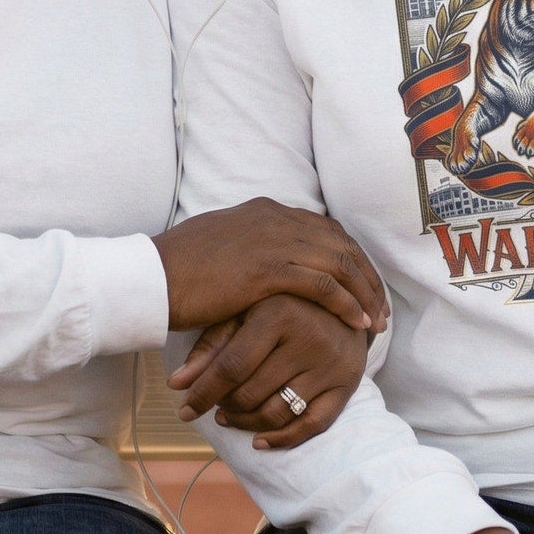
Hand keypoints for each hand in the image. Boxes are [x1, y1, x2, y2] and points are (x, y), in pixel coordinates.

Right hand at [152, 199, 388, 332]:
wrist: (153, 277)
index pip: (325, 229)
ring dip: (363, 293)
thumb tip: (266, 258)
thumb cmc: (180, 269)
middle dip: (365, 276)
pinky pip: (322, 284)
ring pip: (339, 262)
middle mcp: (275, 217)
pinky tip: (356, 324)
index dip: (350, 258)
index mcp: (265, 210)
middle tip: (380, 307)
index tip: (363, 285)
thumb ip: (251, 245)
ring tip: (376, 322)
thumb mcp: (223, 245)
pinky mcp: (268, 268)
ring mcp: (273, 240)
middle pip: (340, 242)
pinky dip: (345, 303)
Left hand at [167, 293, 368, 447]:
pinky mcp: (347, 384)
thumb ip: (211, 345)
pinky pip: (312, 425)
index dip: (203, 393)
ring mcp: (330, 364)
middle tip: (214, 405)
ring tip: (230, 416)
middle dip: (224, 407)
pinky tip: (260, 440)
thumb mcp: (245, 310)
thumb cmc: (283, 304)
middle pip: (252, 393)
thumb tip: (175, 384)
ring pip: (277, 413)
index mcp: (279, 312)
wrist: (344, 299)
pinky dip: (282, 439)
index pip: (232, 366)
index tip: (184, 409)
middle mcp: (308, 337)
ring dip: (247, 424)